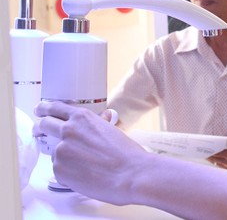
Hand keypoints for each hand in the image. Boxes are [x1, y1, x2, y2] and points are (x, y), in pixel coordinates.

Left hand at [33, 101, 147, 205]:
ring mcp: (61, 150)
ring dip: (63, 155)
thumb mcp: (111, 130)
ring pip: (53, 151)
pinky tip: (84, 173)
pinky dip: (67, 171)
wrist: (129, 174)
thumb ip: (98, 123)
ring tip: (84, 164)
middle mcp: (68, 131)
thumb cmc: (125, 153)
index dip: (44, 108)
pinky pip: (58, 168)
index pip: (54, 107)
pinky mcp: (58, 169)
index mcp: (82, 118)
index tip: (40, 110)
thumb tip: (101, 118)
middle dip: (40, 128)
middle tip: (41, 132)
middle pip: (43, 125)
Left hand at [207, 140, 226, 170]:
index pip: (217, 153)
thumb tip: (218, 143)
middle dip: (208, 155)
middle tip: (201, 152)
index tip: (204, 149)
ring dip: (211, 159)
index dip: (210, 151)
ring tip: (205, 155)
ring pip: (217, 163)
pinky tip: (213, 159)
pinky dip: (216, 162)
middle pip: (215, 159)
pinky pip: (221, 166)